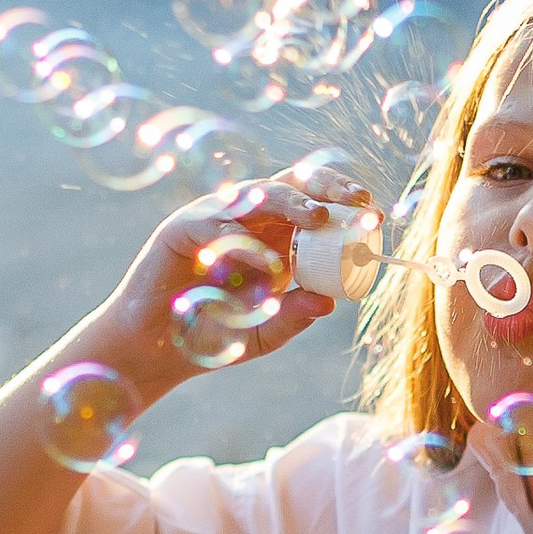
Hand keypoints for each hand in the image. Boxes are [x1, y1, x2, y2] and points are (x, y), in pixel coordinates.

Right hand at [79, 175, 335, 400]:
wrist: (157, 350)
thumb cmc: (212, 337)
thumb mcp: (263, 332)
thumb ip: (293, 318)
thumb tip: (330, 303)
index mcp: (273, 238)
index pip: (313, 203)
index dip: (343, 201)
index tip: (375, 212)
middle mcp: (247, 221)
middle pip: (291, 184)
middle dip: (327, 187)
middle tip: (357, 201)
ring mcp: (214, 219)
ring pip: (256, 193)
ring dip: (291, 202)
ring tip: (316, 219)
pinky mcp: (182, 228)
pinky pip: (215, 222)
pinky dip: (241, 238)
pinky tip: (261, 261)